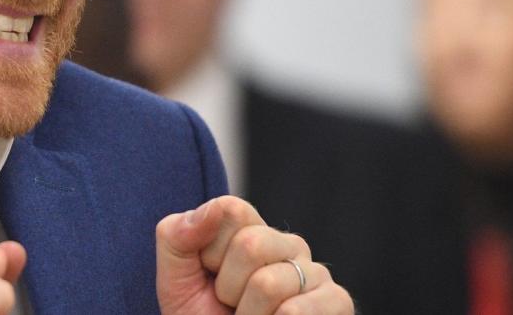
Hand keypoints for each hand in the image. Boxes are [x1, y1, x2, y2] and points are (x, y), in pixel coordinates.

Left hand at [156, 195, 353, 314]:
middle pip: (251, 244)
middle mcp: (288, 244)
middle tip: (230, 304)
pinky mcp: (337, 302)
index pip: (231, 209)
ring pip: (269, 283)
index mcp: (251, 229)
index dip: (209, 249)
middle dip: (226, 286)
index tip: (208, 274)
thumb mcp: (175, 277)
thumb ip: (178, 234)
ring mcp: (315, 273)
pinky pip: (295, 311)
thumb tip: (215, 208)